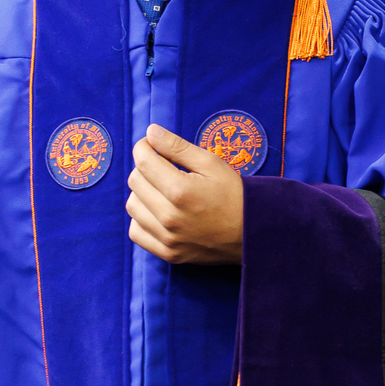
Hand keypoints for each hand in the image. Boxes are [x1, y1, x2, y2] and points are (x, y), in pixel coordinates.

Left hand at [127, 126, 243, 264]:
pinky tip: (157, 212)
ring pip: (132, 206)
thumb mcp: (211, 163)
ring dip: (142, 193)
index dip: (143, 147)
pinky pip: (136, 232)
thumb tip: (150, 132)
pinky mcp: (168, 253)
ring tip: (161, 190)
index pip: (143, 161)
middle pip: (135, 182)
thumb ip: (177, 147)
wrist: (252, 233)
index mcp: (180, 190)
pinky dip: (141, 219)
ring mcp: (167, 238)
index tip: (152, 145)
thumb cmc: (234, 194)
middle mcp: (169, 216)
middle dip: (145, 168)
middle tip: (163, 167)